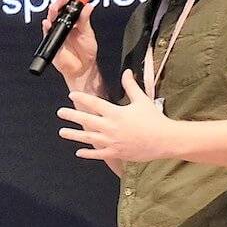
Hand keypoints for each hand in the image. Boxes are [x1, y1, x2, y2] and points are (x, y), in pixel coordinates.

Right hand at [42, 0, 100, 85]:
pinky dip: (47, 26)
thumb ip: (86, 20)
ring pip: (51, 17)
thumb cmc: (86, 51)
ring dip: (54, 10)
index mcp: (73, 20)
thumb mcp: (88, 33)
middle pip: (58, 8)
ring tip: (59, 4)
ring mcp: (56, 32)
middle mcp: (63, 24)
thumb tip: (89, 6)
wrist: (83, 68)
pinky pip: (47, 32)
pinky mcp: (51, 41)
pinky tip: (48, 22)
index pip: (69, 3)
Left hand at [59, 71, 182, 163]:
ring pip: (88, 138)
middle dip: (71, 116)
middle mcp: (111, 127)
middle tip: (60, 112)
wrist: (166, 139)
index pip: (94, 103)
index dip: (81, 98)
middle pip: (86, 120)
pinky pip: (99, 154)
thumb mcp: (142, 100)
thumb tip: (126, 72)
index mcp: (116, 113)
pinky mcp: (116, 153)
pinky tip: (79, 152)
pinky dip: (88, 153)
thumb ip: (131, 86)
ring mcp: (112, 141)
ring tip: (62, 132)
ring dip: (73, 135)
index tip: (71, 95)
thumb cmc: (154, 119)